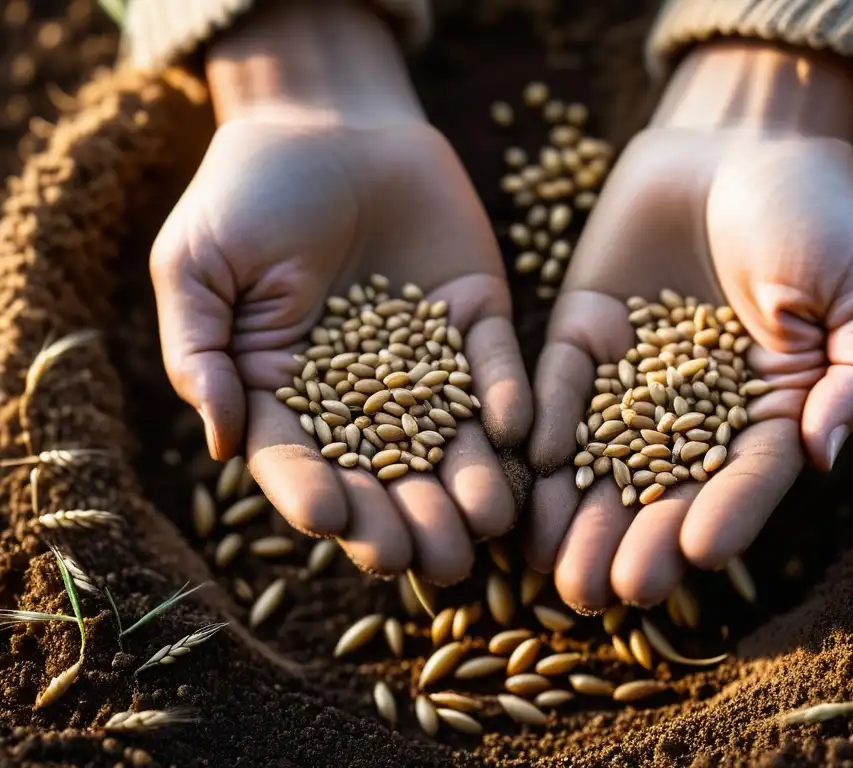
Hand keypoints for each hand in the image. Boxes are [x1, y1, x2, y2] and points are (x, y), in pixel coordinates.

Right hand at [151, 0, 530, 584]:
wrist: (328, 121)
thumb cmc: (246, 192)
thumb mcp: (197, 265)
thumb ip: (202, 351)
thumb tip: (219, 442)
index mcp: (287, 392)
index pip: (299, 461)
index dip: (314, 494)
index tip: (331, 523)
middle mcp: (362, 394)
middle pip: (384, 473)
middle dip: (405, 518)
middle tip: (427, 559)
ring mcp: (426, 361)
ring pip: (450, 438)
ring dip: (469, 483)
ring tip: (486, 523)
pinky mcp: (477, 320)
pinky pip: (496, 365)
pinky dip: (507, 395)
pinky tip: (516, 431)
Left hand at [526, 40, 852, 610]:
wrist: (740, 139)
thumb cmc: (820, 211)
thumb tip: (824, 453)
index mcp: (768, 408)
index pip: (746, 476)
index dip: (726, 514)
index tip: (698, 553)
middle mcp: (693, 407)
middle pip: (661, 486)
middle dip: (632, 538)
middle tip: (602, 590)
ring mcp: (632, 374)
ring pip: (599, 454)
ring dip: (574, 508)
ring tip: (548, 561)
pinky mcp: (581, 333)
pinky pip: (558, 387)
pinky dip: (541, 424)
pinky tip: (525, 465)